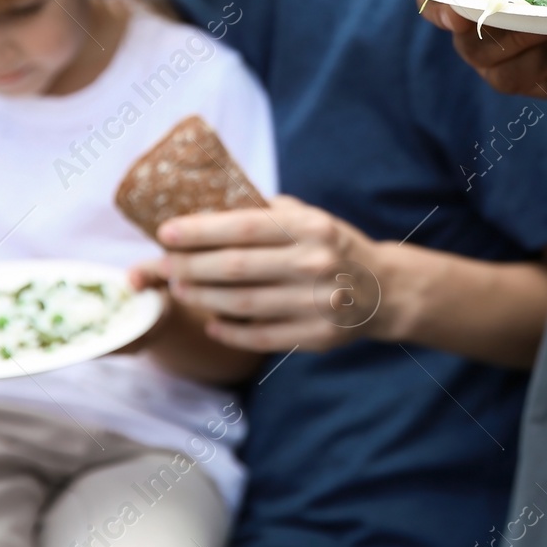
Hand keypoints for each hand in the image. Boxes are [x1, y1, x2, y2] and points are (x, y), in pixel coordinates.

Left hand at [131, 196, 387, 353]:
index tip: (165, 233)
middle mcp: (315, 263)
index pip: (244, 227)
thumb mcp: (310, 218)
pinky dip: (229, 331)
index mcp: (311, 227)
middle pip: (236, 267)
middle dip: (190, 267)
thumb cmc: (332, 246)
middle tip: (162, 266)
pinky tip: (211, 323)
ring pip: (242, 304)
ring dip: (202, 298)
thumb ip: (266, 213)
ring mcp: (318, 302)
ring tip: (180, 290)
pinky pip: (261, 337)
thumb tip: (204, 209)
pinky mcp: (318, 336)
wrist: (384, 289)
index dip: (200, 231)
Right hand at [421, 0, 546, 96]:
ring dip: (542, 48)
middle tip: (541, 8)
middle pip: (473, 49)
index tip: (460, 11)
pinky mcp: (546, 79)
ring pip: (509, 75)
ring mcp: (512, 61)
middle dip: (507, 31)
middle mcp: (483, 32)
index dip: (441, 12)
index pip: (436, 8)